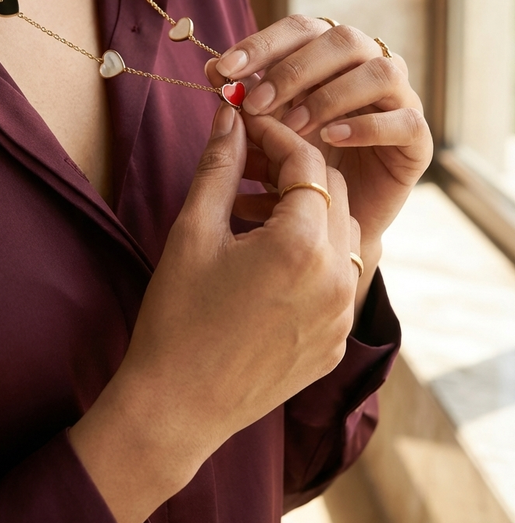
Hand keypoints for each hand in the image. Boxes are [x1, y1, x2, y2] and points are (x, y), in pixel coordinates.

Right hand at [70, 105, 358, 522]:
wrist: (177, 407)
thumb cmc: (177, 316)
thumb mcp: (194, 231)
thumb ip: (219, 166)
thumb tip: (230, 115)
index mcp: (301, 245)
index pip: (307, 163)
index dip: (276, 136)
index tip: (248, 125)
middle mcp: (337, 278)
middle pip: (333, 192)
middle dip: (295, 170)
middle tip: (250, 162)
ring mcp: (342, 314)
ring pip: (345, 233)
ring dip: (310, 211)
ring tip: (257, 210)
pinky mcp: (336, 341)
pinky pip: (341, 278)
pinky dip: (315, 256)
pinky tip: (270, 259)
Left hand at [210, 17, 432, 250]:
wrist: (330, 223)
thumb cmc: (294, 167)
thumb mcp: (263, 132)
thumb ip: (245, 102)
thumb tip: (214, 72)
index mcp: (331, 54)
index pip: (301, 28)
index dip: (263, 43)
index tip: (224, 70)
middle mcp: (369, 66)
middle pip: (343, 40)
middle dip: (294, 69)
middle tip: (255, 103)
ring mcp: (400, 100)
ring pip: (381, 71)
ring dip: (330, 95)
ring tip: (292, 127)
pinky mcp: (417, 140)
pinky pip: (405, 120)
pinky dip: (367, 127)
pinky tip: (333, 140)